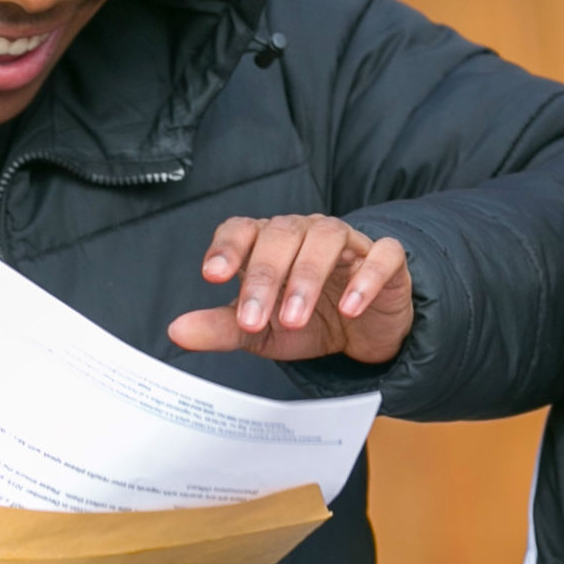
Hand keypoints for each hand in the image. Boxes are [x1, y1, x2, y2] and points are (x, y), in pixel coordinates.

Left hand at [167, 215, 412, 363]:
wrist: (362, 335)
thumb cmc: (309, 321)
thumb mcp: (261, 332)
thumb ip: (222, 328)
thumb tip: (177, 331)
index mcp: (269, 244)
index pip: (243, 229)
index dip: (227, 247)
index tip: (212, 275)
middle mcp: (306, 233)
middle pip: (281, 234)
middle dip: (265, 278)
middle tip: (255, 319)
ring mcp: (349, 242)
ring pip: (326, 239)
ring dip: (306, 278)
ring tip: (295, 318)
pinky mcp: (386, 259)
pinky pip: (381, 255)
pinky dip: (365, 279)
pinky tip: (350, 307)